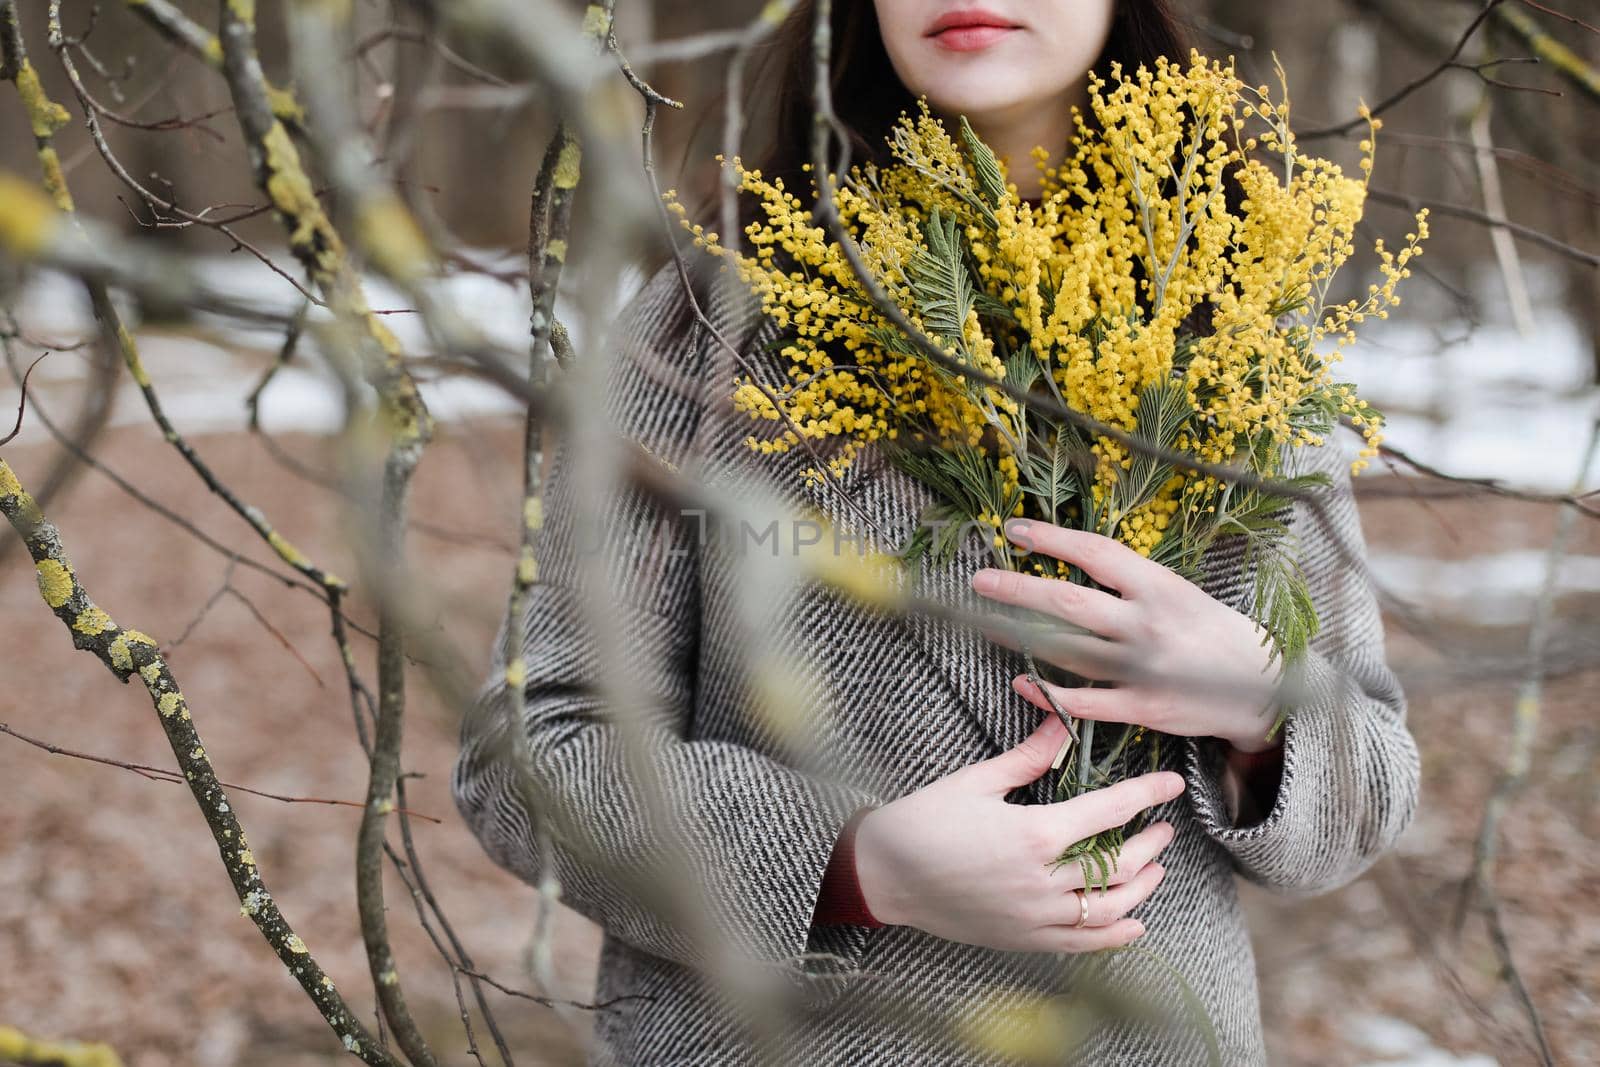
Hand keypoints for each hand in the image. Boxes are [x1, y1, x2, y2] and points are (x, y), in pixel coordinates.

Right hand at [852, 713, 1183, 952]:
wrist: (884, 874)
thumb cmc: (924, 821)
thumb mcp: (977, 781)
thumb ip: (1029, 757)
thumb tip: (1062, 723)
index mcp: (1032, 834)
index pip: (1107, 811)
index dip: (1144, 795)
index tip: (1170, 784)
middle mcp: (1040, 881)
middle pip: (1117, 865)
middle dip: (1148, 843)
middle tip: (1163, 828)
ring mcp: (1033, 916)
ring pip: (1107, 909)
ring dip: (1140, 888)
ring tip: (1154, 869)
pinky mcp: (1021, 939)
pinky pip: (1080, 944)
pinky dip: (1114, 936)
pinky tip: (1134, 923)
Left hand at [970, 518, 1283, 753]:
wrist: (1266, 688)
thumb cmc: (1215, 631)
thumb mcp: (1181, 592)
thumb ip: (1133, 582)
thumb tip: (1076, 560)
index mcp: (1160, 587)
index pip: (1096, 553)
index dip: (1052, 539)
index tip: (1015, 530)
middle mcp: (1148, 624)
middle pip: (1069, 603)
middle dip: (1018, 589)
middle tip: (980, 579)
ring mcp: (1143, 668)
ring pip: (1067, 650)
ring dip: (1020, 636)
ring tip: (986, 622)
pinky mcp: (1142, 708)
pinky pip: (1084, 701)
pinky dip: (1048, 692)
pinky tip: (1021, 680)